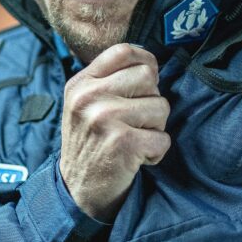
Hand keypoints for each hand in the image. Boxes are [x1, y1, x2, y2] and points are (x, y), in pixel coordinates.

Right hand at [58, 43, 170, 221]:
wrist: (78, 190)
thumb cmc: (90, 144)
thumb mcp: (84, 104)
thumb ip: (108, 80)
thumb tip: (150, 63)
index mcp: (81, 84)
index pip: (123, 51)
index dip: (146, 62)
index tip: (147, 81)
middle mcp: (89, 97)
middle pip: (148, 77)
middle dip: (152, 100)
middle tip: (137, 121)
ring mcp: (105, 119)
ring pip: (161, 107)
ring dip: (155, 129)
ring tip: (134, 141)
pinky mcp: (123, 143)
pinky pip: (163, 138)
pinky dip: (156, 152)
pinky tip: (137, 158)